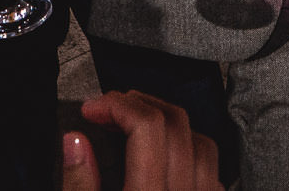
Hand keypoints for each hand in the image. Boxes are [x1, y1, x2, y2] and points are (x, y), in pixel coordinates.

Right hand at [61, 91, 222, 190]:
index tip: (92, 109)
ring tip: (136, 130)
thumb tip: (74, 140)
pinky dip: (189, 153)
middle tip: (108, 112)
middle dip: (138, 105)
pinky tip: (164, 161)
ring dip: (168, 125)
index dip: (116, 105)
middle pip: (176, 125)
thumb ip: (78, 185)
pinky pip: (213, 173)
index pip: (147, 126)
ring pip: (202, 143)